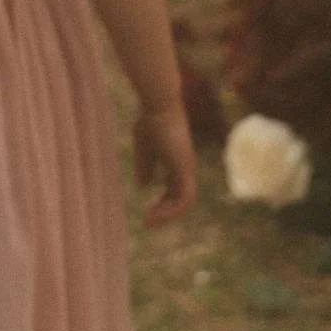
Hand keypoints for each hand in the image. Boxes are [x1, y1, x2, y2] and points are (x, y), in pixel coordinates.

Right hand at [133, 101, 198, 226]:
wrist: (158, 106)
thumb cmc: (151, 120)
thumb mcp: (144, 147)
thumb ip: (145, 165)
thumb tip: (143, 186)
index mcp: (177, 162)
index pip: (175, 190)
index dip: (163, 203)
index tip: (147, 212)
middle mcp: (186, 167)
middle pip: (181, 199)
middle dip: (165, 213)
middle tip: (147, 223)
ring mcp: (187, 169)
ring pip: (185, 202)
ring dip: (168, 215)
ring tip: (148, 221)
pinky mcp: (185, 169)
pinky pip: (184, 199)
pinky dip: (171, 210)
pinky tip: (153, 213)